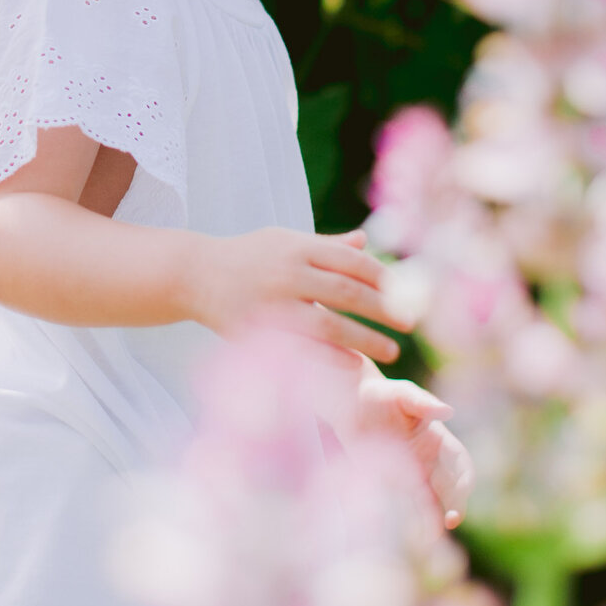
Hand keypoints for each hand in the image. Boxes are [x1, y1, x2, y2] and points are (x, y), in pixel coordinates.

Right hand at [187, 227, 405, 362]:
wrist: (195, 275)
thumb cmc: (248, 256)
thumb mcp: (285, 240)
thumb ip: (326, 245)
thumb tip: (366, 243)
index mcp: (298, 246)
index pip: (352, 261)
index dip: (384, 278)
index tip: (407, 293)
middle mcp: (288, 273)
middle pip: (347, 292)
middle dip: (384, 309)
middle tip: (410, 323)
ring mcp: (273, 304)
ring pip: (329, 325)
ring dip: (366, 339)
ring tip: (392, 350)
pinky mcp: (259, 331)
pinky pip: (303, 349)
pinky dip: (332, 359)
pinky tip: (354, 365)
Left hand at [356, 370, 473, 528]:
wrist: (348, 403)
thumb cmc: (379, 393)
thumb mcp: (400, 392)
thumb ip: (422, 401)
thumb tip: (448, 411)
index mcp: (438, 439)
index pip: (460, 464)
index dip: (465, 480)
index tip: (462, 493)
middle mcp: (429, 459)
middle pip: (449, 488)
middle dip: (454, 506)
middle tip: (449, 522)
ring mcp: (411, 472)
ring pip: (429, 501)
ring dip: (432, 519)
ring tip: (429, 539)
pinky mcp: (390, 481)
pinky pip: (405, 504)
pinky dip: (410, 518)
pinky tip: (408, 532)